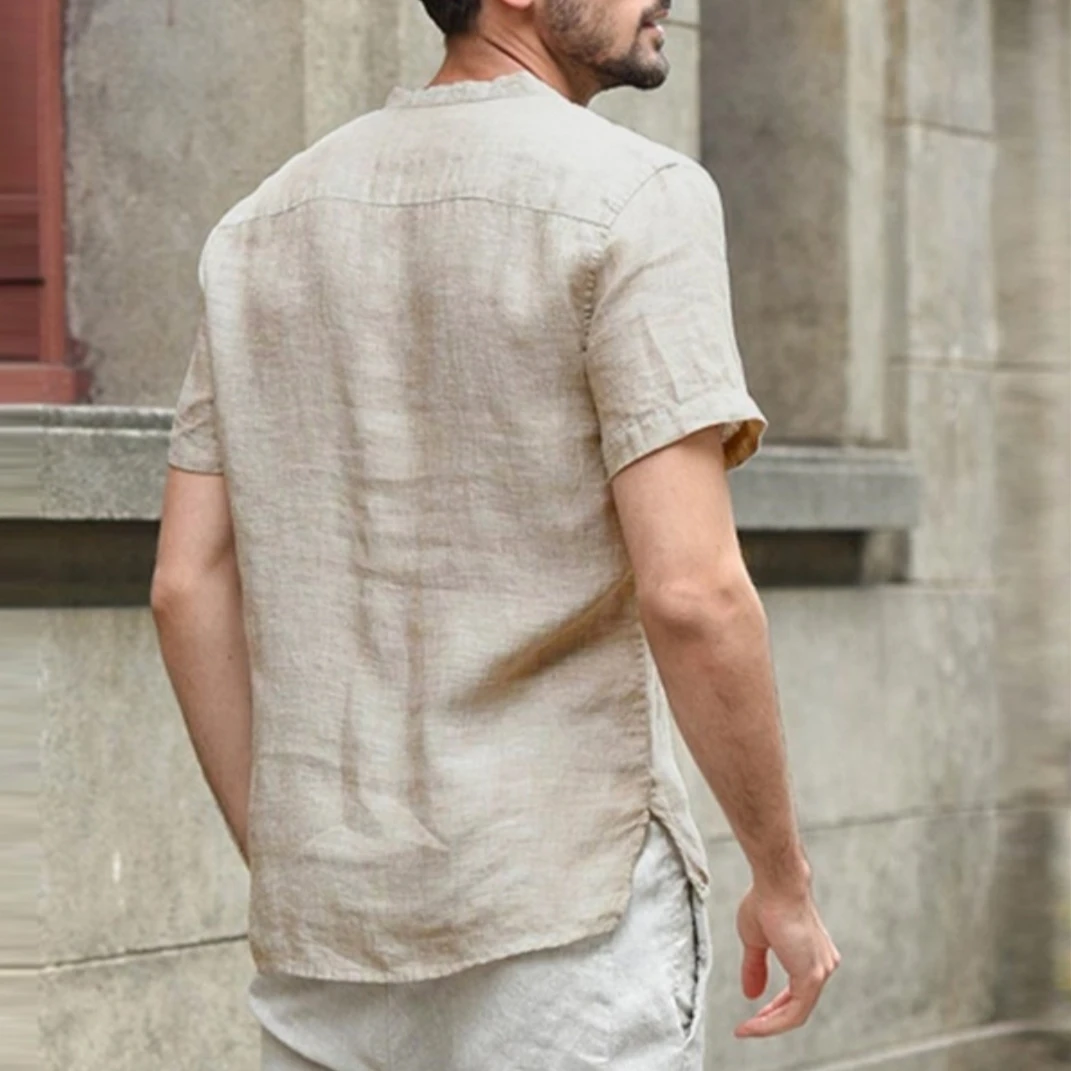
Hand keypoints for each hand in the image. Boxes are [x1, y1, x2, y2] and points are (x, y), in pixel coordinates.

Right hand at [734, 883, 839, 1037]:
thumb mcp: (756, 941)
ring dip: (769, 1025)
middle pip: (798, 1006)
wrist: (776, 884)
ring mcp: (821, 970)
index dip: (773, 1008)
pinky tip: (754, 1024)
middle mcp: (823, 964)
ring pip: (797, 1013)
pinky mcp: (813, 976)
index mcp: (812, 955)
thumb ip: (756, 968)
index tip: (753, 1016)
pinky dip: (773, 1022)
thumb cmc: (766, 902)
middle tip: (749, 1027)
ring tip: (747, 1029)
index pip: (796, 993)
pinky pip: (795, 1012)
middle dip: (771, 1019)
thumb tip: (751, 994)